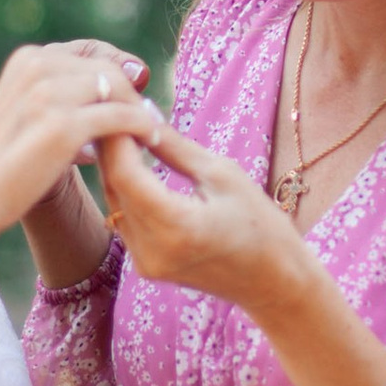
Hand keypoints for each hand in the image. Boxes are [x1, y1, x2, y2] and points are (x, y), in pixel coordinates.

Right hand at [0, 41, 158, 239]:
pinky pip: (122, 117)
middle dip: (133, 93)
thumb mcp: (26, 113)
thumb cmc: (2, 163)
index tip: (140, 86)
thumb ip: (59, 95)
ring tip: (151, 134)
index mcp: (26, 60)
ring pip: (118, 89)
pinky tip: (149, 143)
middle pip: (107, 69)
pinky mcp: (63, 126)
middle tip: (151, 118)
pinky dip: (142, 128)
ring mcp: (49, 94)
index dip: (119, 66)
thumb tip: (113, 89)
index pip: (89, 51)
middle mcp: (36, 67)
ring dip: (141, 111)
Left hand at [95, 123, 385, 385]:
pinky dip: (124, 188)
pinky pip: (123, 217)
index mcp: (176, 227)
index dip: (117, 135)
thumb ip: (174, 147)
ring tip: (123, 127)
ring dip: (115, 164)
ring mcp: (145, 262)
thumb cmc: (261, 224)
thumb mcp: (222, 174)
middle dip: (112, 144)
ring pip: (114, 201)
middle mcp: (151, 250)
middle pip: (114, 186)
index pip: (125, 173)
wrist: (273, 282)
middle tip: (116, 106)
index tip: (119, 103)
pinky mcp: (145, 265)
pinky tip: (131, 160)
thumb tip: (143, 112)